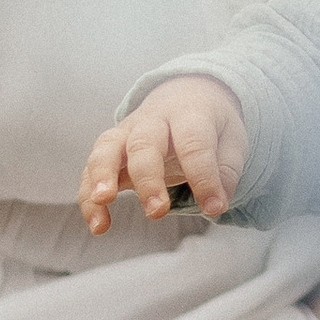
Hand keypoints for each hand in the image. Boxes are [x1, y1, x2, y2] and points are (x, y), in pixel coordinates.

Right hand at [79, 77, 246, 234]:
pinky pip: (92, 170)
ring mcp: (127, 131)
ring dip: (102, 175)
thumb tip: (216, 204)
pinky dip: (89, 197)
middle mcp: (153, 119)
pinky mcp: (110, 149)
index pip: (194, 144)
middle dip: (148, 179)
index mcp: (189, 114)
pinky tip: (98, 226)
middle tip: (157, 212)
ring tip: (103, 201)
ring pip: (107, 148)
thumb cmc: (208, 124)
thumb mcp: (231, 139)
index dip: (203, 177)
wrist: (185, 94)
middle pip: (144, 144)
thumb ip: (225, 170)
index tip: (213, 207)